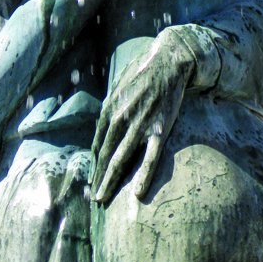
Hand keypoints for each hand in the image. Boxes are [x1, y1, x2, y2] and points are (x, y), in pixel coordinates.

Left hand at [90, 29, 195, 204]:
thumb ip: (111, 105)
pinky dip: (143, 176)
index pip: (98, 144)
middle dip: (98, 178)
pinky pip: (150, 158)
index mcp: (109, 109)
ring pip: (121, 161)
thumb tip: (104, 123)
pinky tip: (137, 193)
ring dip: (110, 182)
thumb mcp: (119, 85)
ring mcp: (139, 126)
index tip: (92, 179)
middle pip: (105, 156)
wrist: (170, 61)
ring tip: (103, 200)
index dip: (94, 164)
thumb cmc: (144, 71)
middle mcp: (120, 119)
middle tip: (94, 199)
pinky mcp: (159, 130)